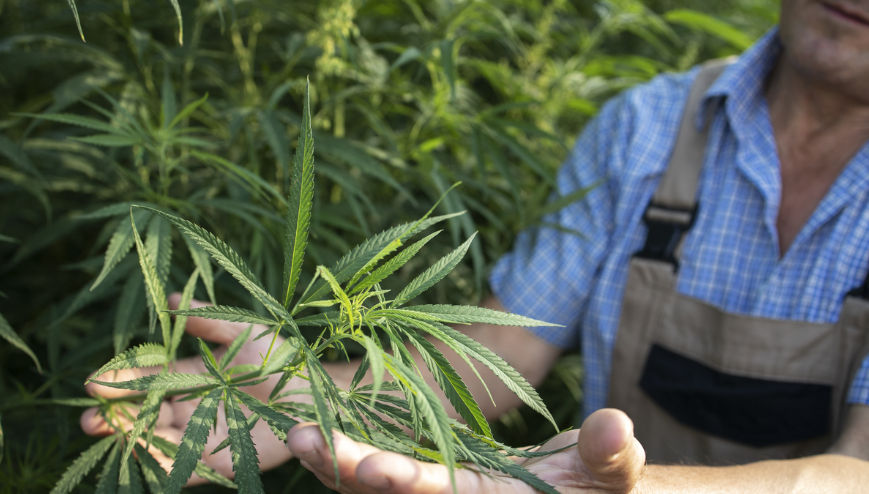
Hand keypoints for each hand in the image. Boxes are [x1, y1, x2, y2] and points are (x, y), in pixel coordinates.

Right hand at [79, 293, 299, 484]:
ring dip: (131, 439)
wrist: (317, 393)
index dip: (122, 380)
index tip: (94, 382)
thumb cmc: (283, 357)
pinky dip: (159, 467)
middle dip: (116, 415)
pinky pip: (183, 469)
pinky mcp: (220, 462)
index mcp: (193, 376)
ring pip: (158, 440)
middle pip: (146, 413)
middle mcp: (192, 407)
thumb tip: (171, 298)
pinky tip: (139, 459)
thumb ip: (208, 320)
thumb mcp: (244, 331)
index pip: (150, 379)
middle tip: (89, 418)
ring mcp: (203, 435)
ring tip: (107, 435)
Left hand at [286, 408, 645, 493]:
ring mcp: (440, 488)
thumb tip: (615, 425)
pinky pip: (383, 465)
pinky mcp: (432, 474)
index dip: (404, 484)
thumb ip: (612, 455)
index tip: (368, 466)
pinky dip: (350, 450)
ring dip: (334, 461)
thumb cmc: (603, 485)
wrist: (584, 492)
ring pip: (374, 484)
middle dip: (345, 470)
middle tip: (302, 438)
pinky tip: (320, 427)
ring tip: (297, 433)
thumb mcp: (615, 471)